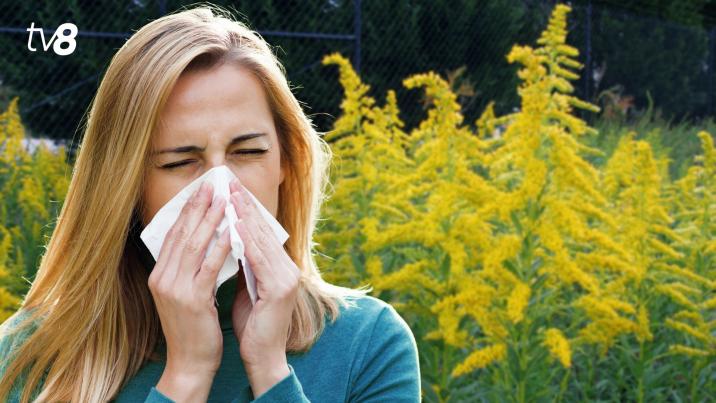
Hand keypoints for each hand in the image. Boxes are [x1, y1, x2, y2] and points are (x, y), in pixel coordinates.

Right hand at [148, 181, 232, 397]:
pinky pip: (208, 267)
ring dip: (210, 220)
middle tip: (213, 185)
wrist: (190, 361)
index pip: (172, 235)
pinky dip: (220, 246)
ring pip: (193, 246)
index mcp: (159, 275)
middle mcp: (162, 279)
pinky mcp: (192, 300)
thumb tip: (204, 240)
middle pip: (181, 234)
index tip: (200, 190)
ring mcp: (175, 289)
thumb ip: (189, 269)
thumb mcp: (185, 293)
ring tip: (224, 200)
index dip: (187, 211)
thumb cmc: (193, 327)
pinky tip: (232, 232)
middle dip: (198, 207)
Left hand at [228, 178, 300, 395]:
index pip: (263, 233)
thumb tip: (230, 241)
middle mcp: (288, 268)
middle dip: (245, 206)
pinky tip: (235, 225)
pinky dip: (247, 240)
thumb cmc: (253, 324)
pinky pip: (260, 258)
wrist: (263, 356)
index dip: (246, 210)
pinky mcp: (280, 288)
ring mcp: (287, 277)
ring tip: (230, 196)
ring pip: (262, 240)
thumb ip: (245, 265)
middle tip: (229, 183)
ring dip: (245, 216)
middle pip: (265, 230)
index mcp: (281, 268)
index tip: (230, 190)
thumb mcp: (248, 288)